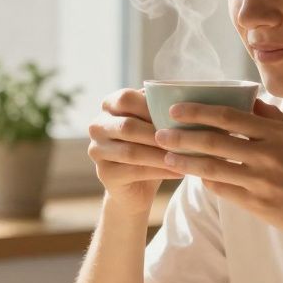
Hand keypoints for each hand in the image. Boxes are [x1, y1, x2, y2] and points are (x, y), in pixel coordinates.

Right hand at [87, 88, 184, 212]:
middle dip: (157, 133)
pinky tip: (179, 172)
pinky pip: (134, 172)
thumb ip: (158, 109)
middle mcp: (97, 126)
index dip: (151, 106)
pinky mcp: (104, 174)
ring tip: (184, 157)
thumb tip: (179, 97)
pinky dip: (160, 171)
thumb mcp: (153, 123)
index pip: (126, 99)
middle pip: (127, 126)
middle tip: (185, 138)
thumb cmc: (149, 144)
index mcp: (108, 106)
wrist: (137, 185)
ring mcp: (97, 151)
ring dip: (160, 155)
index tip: (178, 115)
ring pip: (131, 152)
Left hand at [153, 99, 282, 239]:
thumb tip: (245, 97)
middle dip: (182, 136)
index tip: (175, 109)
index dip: (198, 111)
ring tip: (166, 156)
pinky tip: (193, 175)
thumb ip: (270, 117)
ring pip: (212, 167)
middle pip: (214, 140)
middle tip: (159, 133)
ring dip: (185, 161)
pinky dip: (205, 181)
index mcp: (276, 132)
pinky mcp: (257, 203)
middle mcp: (268, 154)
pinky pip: (222, 190)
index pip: (228, 115)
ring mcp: (261, 180)